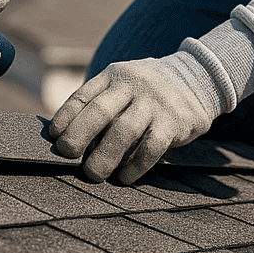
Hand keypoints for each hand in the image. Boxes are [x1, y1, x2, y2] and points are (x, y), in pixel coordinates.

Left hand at [48, 54, 218, 183]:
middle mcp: (134, 85)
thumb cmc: (148, 90)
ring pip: (123, 132)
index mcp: (115, 75)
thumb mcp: (124, 82)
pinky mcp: (175, 122)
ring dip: (104, 157)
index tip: (54, 136)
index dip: (65, 117)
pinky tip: (124, 177)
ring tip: (92, 174)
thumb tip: (65, 136)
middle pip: (100, 112)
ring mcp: (155, 103)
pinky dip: (134, 167)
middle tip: (66, 155)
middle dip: (78, 136)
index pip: (84, 95)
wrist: (199, 77)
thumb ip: (100, 101)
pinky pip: (150, 149)